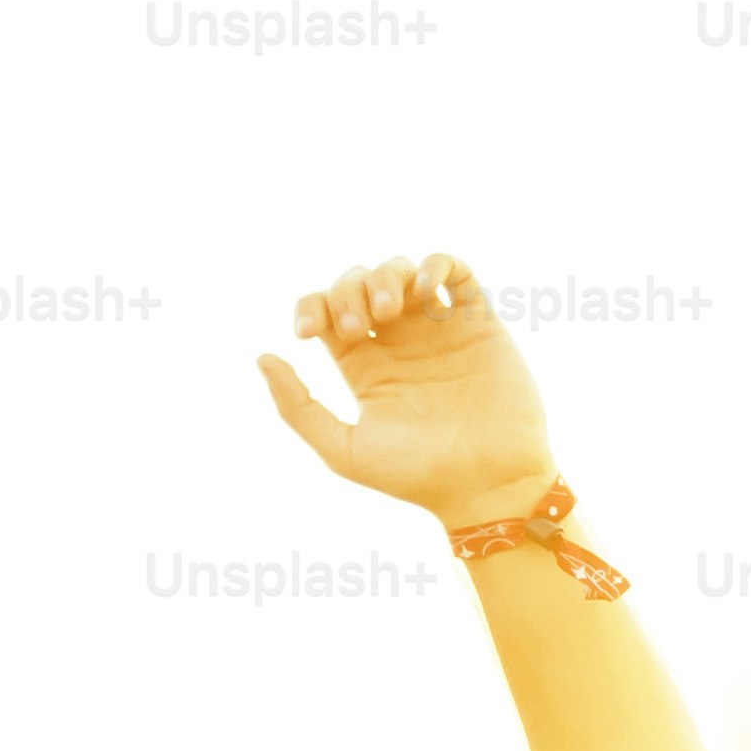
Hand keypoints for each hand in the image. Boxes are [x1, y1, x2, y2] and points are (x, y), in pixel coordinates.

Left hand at [255, 256, 554, 531]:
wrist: (486, 484)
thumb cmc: (416, 476)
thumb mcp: (342, 449)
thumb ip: (298, 408)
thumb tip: (264, 358)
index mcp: (364, 367)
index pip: (326, 313)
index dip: (311, 307)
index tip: (307, 333)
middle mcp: (399, 343)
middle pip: (359, 285)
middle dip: (347, 292)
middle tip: (355, 328)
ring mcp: (438, 330)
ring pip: (403, 271)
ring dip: (386, 276)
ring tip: (388, 312)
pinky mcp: (478, 324)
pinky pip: (457, 273)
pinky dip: (436, 265)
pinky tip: (424, 290)